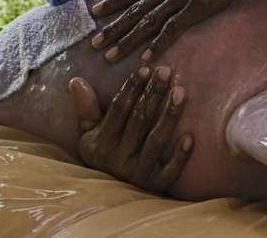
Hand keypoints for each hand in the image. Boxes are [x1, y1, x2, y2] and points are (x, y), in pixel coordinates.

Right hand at [69, 65, 192, 193]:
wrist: (107, 199)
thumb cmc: (101, 156)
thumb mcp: (88, 134)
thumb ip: (86, 108)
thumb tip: (75, 80)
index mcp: (102, 144)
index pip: (119, 110)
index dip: (131, 89)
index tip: (144, 68)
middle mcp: (120, 158)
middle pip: (140, 121)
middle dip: (153, 94)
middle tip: (166, 70)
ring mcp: (139, 174)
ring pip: (156, 141)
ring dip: (169, 116)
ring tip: (181, 91)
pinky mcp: (156, 187)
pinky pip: (169, 171)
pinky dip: (180, 156)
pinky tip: (190, 136)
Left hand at [89, 0, 251, 62]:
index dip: (113, 3)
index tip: (94, 13)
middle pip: (135, 10)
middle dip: (113, 28)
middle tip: (94, 44)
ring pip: (148, 21)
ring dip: (127, 40)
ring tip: (110, 56)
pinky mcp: (197, 7)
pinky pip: (173, 28)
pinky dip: (158, 43)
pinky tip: (146, 56)